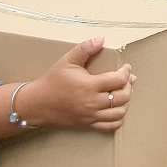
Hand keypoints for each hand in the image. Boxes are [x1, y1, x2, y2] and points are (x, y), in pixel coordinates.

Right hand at [19, 38, 136, 131]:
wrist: (37, 103)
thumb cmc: (52, 81)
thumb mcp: (67, 61)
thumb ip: (85, 49)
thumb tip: (101, 39)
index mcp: (89, 85)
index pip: (118, 80)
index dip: (126, 72)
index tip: (126, 67)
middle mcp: (92, 102)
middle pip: (123, 97)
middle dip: (129, 86)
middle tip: (127, 79)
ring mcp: (91, 115)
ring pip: (119, 113)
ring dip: (125, 103)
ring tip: (122, 93)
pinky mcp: (88, 124)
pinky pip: (110, 126)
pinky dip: (118, 119)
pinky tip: (116, 109)